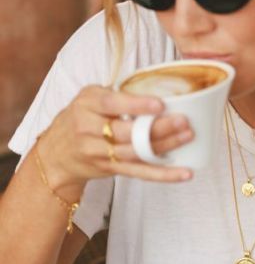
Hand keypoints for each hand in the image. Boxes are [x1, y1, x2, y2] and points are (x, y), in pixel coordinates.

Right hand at [37, 85, 193, 194]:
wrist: (56, 155)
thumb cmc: (80, 119)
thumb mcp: (89, 99)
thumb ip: (116, 95)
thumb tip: (157, 89)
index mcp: (87, 104)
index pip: (112, 102)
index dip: (136, 105)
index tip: (160, 104)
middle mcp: (90, 129)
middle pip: (127, 131)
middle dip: (157, 127)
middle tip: (184, 121)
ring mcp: (100, 152)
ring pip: (136, 152)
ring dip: (165, 146)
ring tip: (187, 137)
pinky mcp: (111, 169)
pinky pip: (140, 173)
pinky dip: (164, 174)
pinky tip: (184, 173)